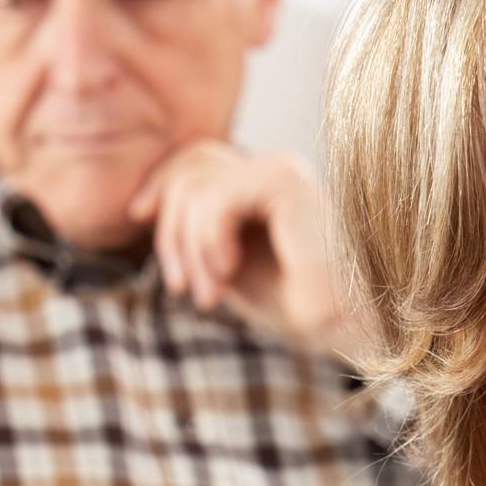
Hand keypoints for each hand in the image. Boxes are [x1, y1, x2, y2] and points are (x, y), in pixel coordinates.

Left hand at [128, 142, 372, 363]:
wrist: (348, 327)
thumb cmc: (297, 307)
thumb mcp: (228, 266)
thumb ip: (198, 231)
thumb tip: (144, 204)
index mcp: (263, 185)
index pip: (195, 158)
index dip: (159, 182)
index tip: (136, 217)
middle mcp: (274, 169)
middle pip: (189, 166)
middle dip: (170, 229)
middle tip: (181, 286)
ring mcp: (281, 170)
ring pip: (195, 186)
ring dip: (188, 248)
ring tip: (209, 294)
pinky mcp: (286, 181)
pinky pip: (216, 199)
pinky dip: (208, 241)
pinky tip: (229, 273)